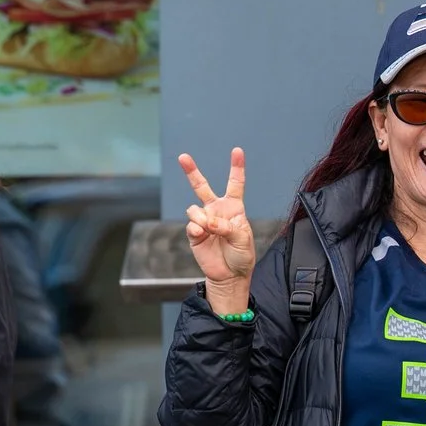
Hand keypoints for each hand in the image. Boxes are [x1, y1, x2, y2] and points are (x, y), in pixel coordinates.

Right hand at [179, 149, 255, 316]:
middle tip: (183, 157)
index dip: (236, 167)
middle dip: (191, 171)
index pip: (235, 184)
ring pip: (194, 209)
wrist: (229, 274)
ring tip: (210, 231)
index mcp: (234, 208)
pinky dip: (196, 229)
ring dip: (202, 219)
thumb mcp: (242, 240)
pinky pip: (191, 224)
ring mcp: (204, 220)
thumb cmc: (242, 255)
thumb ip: (227, 227)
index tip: (237, 151)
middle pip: (202, 187)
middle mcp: (217, 210)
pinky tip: (202, 236)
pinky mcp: (194, 232)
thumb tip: (208, 221)